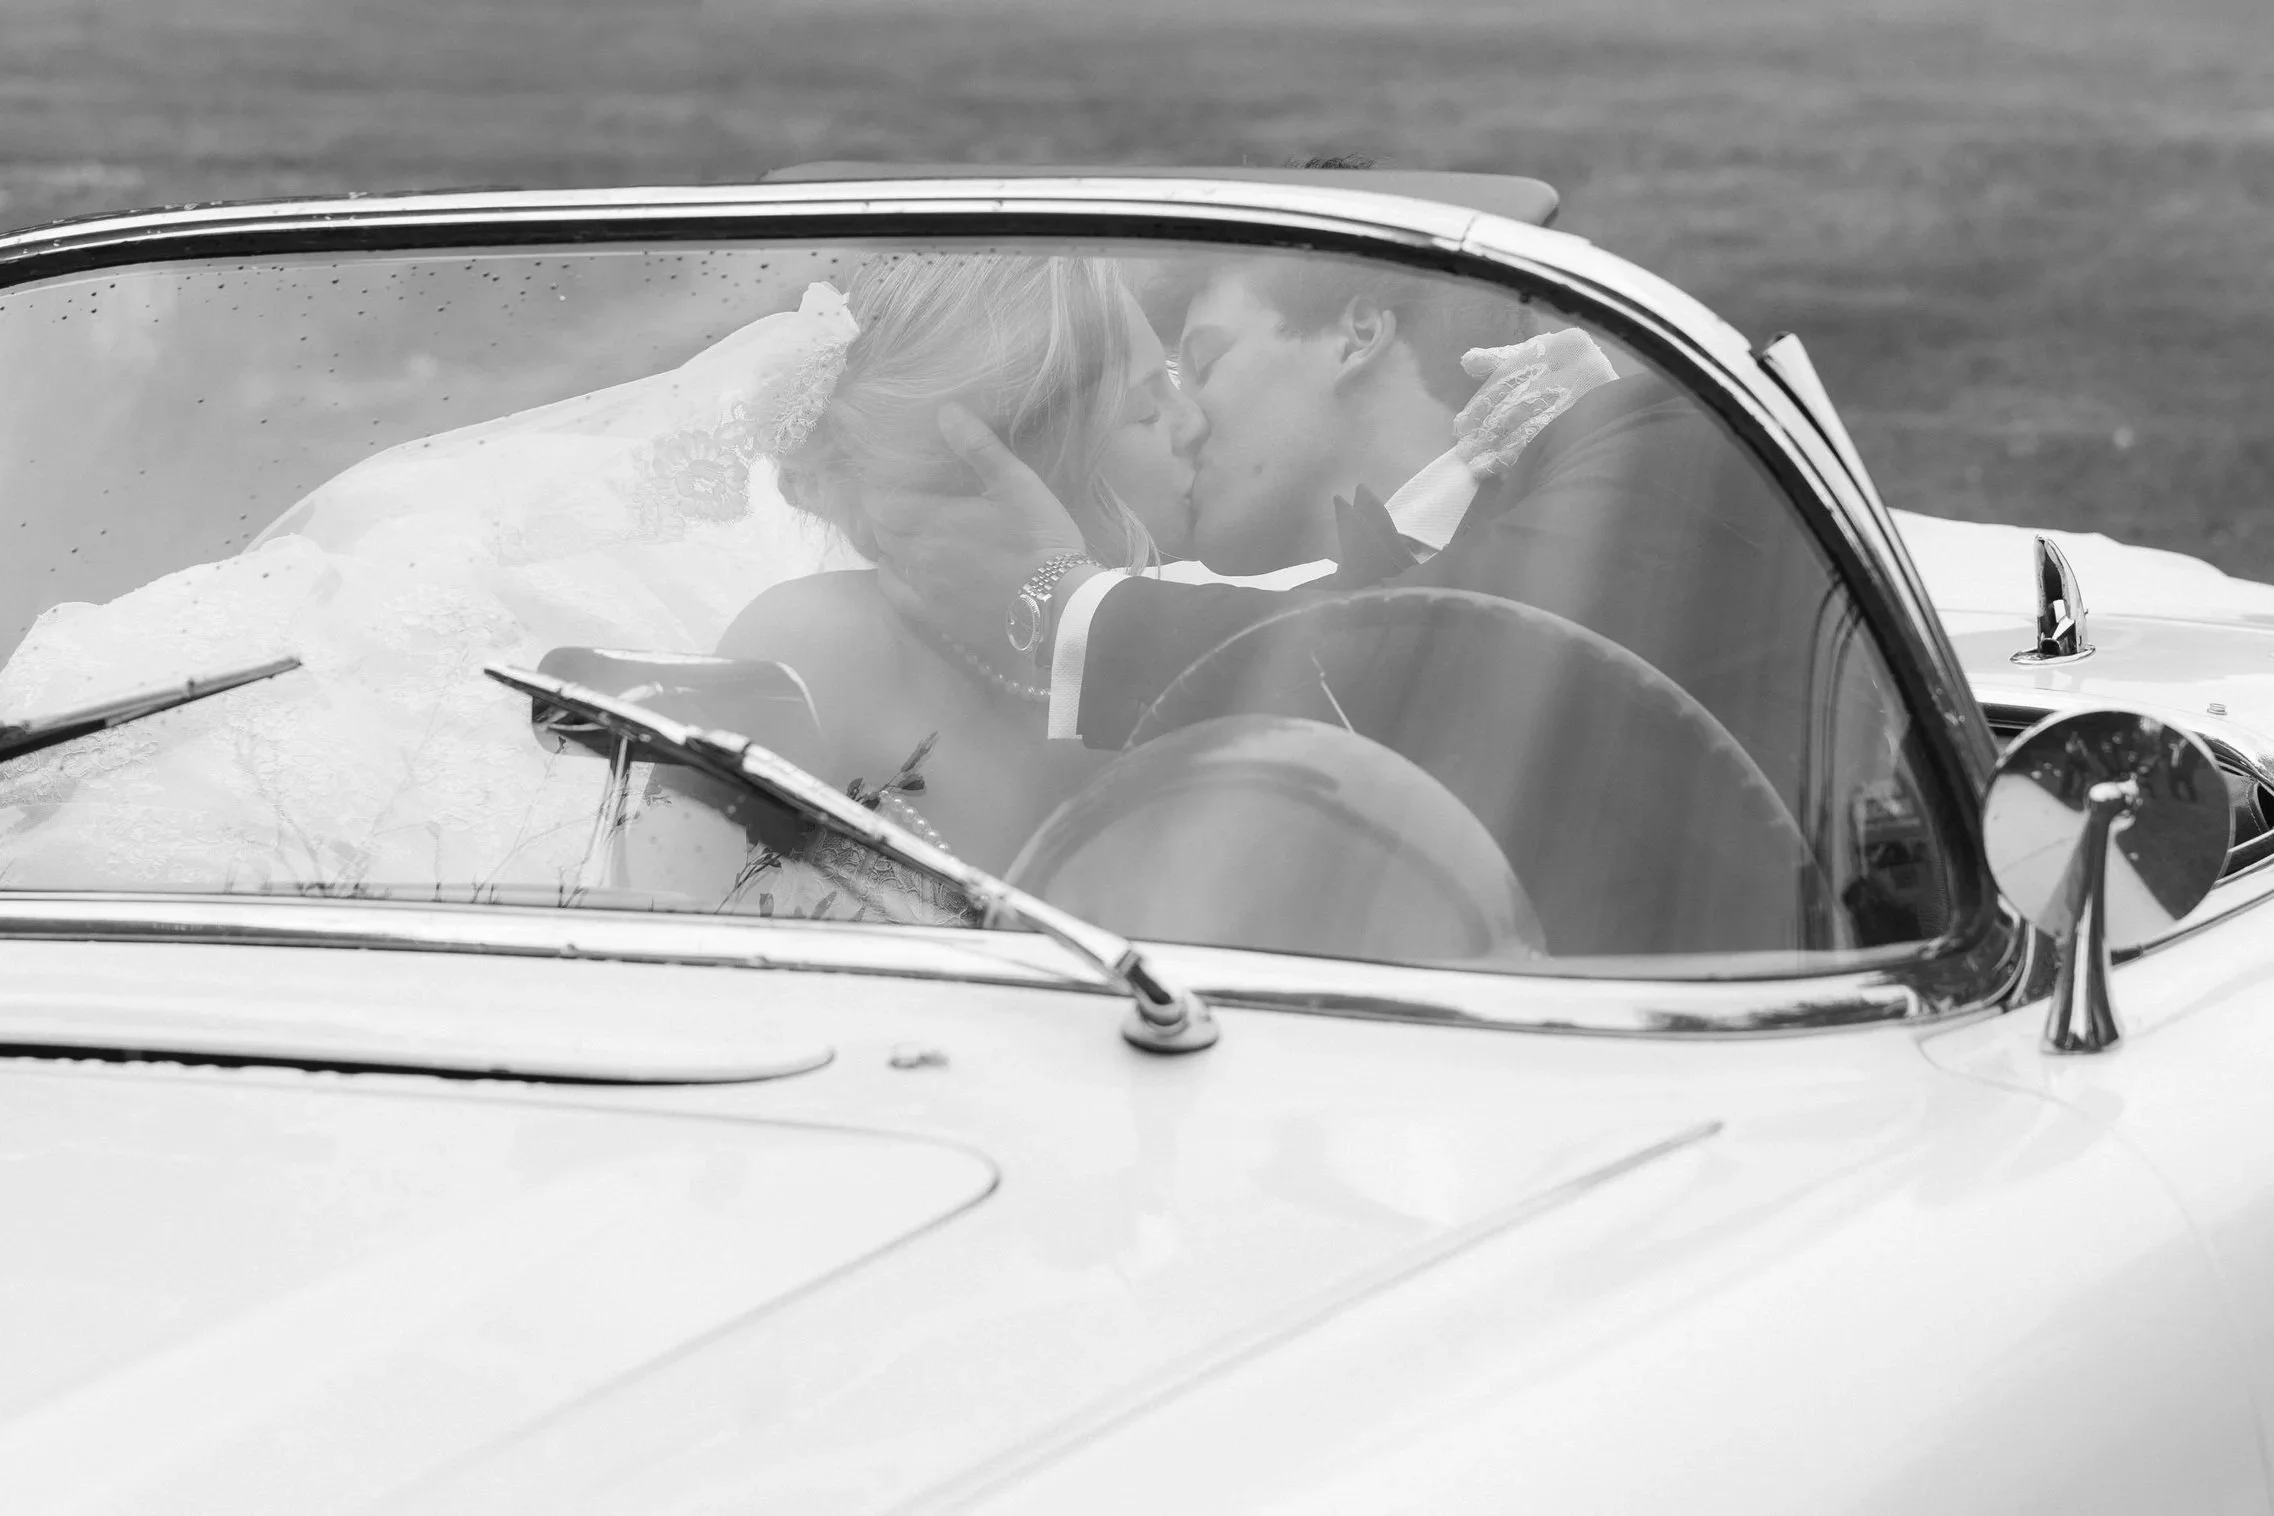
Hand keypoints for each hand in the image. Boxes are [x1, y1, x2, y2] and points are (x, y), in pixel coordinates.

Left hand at [867, 404, 1090, 648]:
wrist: (1057, 604)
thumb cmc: (1039, 538)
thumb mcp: (1015, 483)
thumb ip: (978, 447)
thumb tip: (946, 411)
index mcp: (932, 519)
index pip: (878, 501)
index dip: (876, 488)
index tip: (887, 478)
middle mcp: (917, 555)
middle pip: (880, 530)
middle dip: (883, 513)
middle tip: (899, 500)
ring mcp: (923, 589)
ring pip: (886, 559)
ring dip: (889, 543)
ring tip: (903, 531)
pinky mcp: (935, 617)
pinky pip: (895, 595)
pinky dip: (890, 577)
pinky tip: (899, 569)